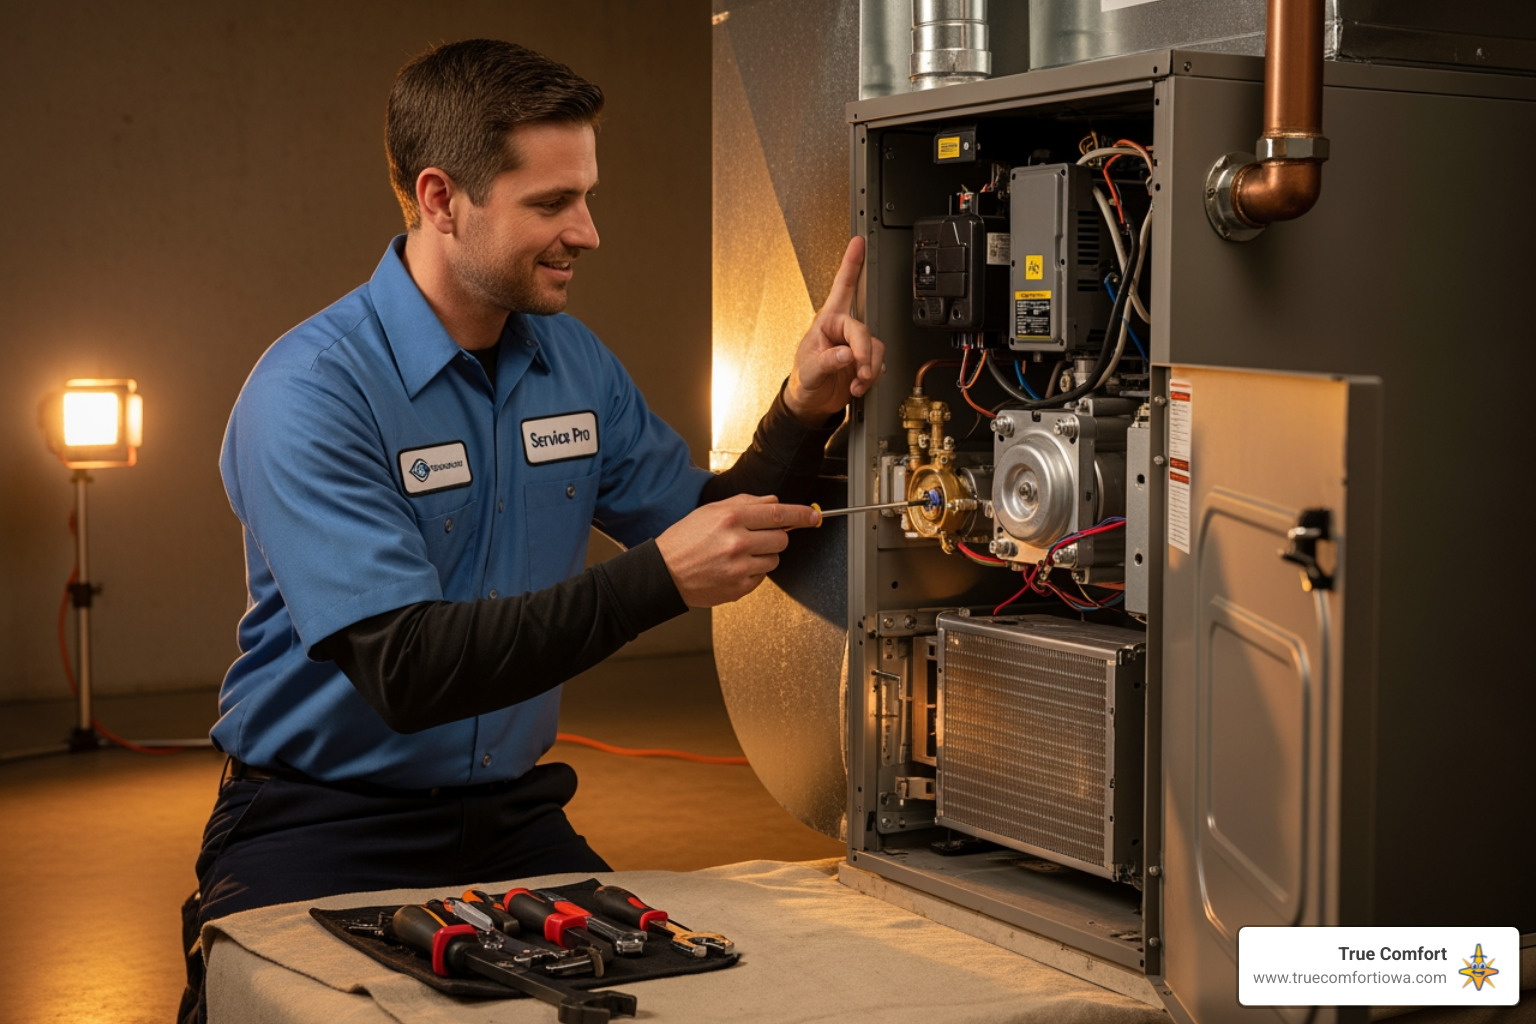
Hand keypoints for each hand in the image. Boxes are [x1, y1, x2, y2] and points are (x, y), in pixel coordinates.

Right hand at [655, 494, 819, 606]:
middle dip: (774, 537)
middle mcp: (737, 543)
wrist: (664, 572)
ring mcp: (739, 568)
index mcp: (731, 519)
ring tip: (739, 554)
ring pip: (775, 560)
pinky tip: (733, 568)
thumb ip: (746, 503)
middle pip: (781, 538)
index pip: (778, 514)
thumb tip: (773, 502)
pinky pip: (762, 577)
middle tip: (755, 538)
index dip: (801, 515)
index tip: (813, 517)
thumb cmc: (684, 540)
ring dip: (763, 556)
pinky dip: (752, 572)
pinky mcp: (738, 588)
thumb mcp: (711, 511)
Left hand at [785, 236, 885, 426]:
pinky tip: (859, 384)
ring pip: (876, 348)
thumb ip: (827, 361)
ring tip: (856, 382)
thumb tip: (846, 353)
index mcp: (826, 322)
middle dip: (864, 353)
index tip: (857, 244)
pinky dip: (871, 377)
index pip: (841, 288)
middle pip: (864, 330)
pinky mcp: (865, 360)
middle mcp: (843, 330)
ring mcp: (855, 346)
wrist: (811, 403)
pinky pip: (879, 363)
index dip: (850, 265)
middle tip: (859, 370)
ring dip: (869, 369)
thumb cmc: (803, 380)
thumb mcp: (809, 370)